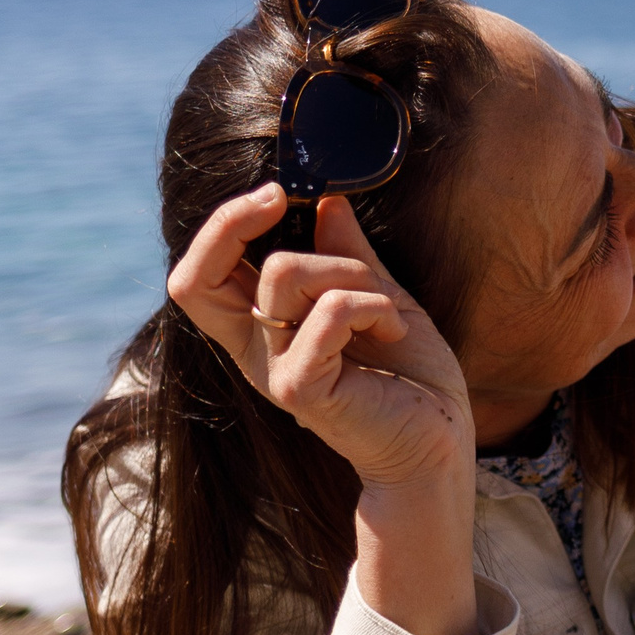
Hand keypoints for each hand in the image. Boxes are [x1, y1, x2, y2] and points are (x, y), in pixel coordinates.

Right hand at [169, 187, 473, 489]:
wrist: (441, 439)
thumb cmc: (410, 374)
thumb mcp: (380, 299)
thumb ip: (350, 256)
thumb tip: (327, 204)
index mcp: (264, 328)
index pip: (201, 275)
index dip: (223, 226)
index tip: (278, 194)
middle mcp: (256, 350)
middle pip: (193, 278)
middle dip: (231, 222)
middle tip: (284, 200)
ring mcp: (273, 370)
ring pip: (283, 274)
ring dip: (350, 272)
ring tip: (384, 309)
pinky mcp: (301, 388)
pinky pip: (329, 312)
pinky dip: (372, 305)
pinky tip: (394, 332)